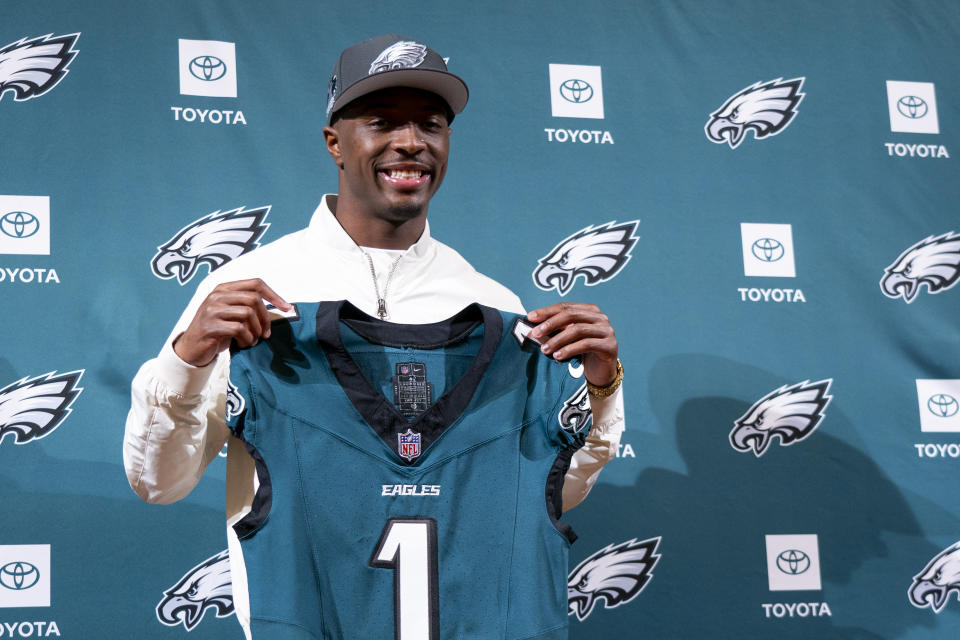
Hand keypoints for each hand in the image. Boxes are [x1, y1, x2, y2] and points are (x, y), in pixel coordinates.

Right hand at [173, 279, 291, 366]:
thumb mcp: (231, 314)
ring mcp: (211, 309)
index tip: (287, 308)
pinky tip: (244, 344)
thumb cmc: (218, 331)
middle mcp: (217, 295)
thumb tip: (282, 306)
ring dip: (256, 331)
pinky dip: (247, 339)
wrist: (192, 348)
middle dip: (265, 318)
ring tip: (252, 341)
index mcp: (224, 288)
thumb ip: (248, 306)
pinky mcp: (210, 325)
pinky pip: (239, 329)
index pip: (256, 283)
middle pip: (254, 299)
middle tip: (266, 334)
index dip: (274, 295)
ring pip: (248, 313)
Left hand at [526, 302, 618, 385]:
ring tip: (545, 349)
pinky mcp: (610, 345)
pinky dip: (569, 349)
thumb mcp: (569, 338)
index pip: (566, 306)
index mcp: (590, 310)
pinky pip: (586, 344)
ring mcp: (607, 331)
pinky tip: (558, 356)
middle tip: (535, 333)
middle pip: (571, 315)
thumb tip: (533, 326)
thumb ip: (557, 329)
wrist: (601, 372)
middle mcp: (600, 317)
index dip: (547, 311)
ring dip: (558, 339)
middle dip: (550, 324)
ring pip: (578, 329)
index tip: (530, 317)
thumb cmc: (582, 353)